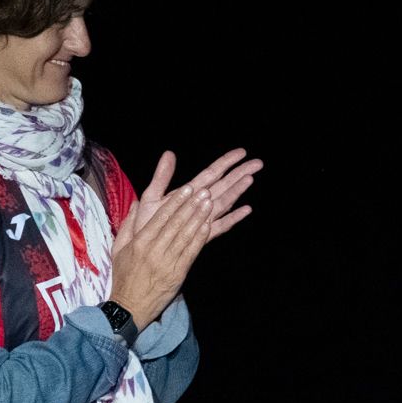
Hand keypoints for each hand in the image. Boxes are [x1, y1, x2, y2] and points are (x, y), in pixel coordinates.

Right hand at [108, 180, 214, 328]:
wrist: (130, 307)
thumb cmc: (124, 276)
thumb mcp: (119, 249)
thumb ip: (129, 225)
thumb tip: (138, 203)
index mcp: (139, 243)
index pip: (159, 218)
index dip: (175, 202)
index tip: (186, 188)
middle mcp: (153, 251)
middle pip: (175, 224)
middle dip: (191, 205)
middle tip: (203, 191)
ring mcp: (167, 263)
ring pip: (185, 236)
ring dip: (199, 218)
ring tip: (209, 203)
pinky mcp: (178, 274)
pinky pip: (191, 253)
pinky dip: (200, 238)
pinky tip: (208, 226)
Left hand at [123, 147, 261, 243]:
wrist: (143, 250)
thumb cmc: (146, 224)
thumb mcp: (151, 196)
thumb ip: (162, 176)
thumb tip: (169, 153)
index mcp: (188, 192)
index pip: (211, 173)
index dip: (226, 162)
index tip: (242, 152)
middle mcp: (199, 204)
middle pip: (224, 185)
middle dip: (240, 173)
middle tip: (258, 163)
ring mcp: (202, 218)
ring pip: (225, 202)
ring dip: (238, 191)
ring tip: (251, 179)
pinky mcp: (202, 235)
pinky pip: (221, 226)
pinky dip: (233, 218)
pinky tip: (246, 210)